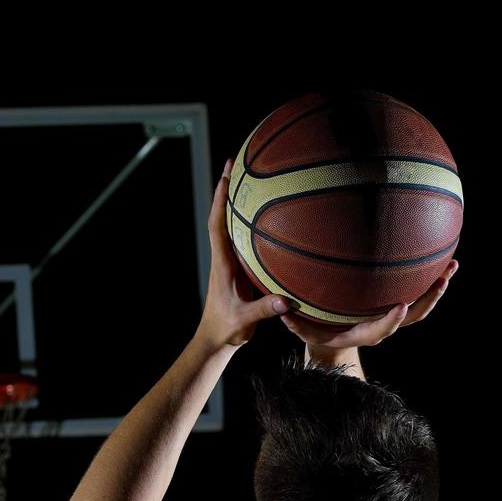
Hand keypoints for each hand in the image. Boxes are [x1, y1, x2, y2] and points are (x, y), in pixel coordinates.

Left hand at [195, 157, 291, 349]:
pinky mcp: (238, 268)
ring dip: (237, 200)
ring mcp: (230, 261)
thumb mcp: (246, 320)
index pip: (218, 224)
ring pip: (232, 224)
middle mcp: (224, 257)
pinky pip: (242, 237)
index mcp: (222, 263)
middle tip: (237, 160)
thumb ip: (264, 310)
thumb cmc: (227, 329)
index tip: (227, 174)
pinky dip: (249, 220)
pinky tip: (265, 211)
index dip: (221, 199)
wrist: (215, 339)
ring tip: (250, 176)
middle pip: (223, 215)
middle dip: (228, 188)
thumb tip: (286, 301)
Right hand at [280, 259, 458, 349]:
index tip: (401, 306)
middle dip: (429, 299)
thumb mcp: (301, 328)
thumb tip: (280, 307)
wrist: (332, 342)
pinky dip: (428, 278)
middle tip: (442, 279)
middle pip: (412, 317)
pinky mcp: (395, 304)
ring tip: (451, 264)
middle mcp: (382, 326)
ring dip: (437, 287)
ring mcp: (391, 314)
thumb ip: (294, 320)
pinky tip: (437, 255)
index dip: (391, 320)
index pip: (380, 330)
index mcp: (362, 333)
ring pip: (420, 306)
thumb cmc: (315, 331)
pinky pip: (416, 293)